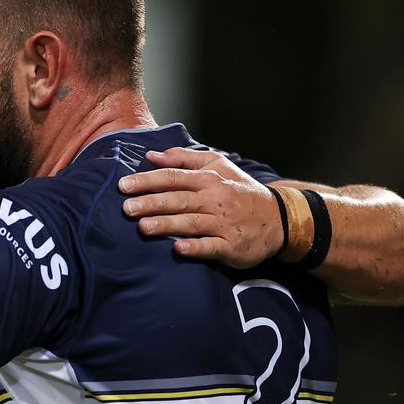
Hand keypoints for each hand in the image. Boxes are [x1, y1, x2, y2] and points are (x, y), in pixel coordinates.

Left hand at [117, 147, 283, 268]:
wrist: (279, 218)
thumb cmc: (240, 190)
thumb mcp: (218, 165)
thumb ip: (184, 158)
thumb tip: (152, 155)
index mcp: (209, 179)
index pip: (173, 177)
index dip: (147, 181)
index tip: (123, 185)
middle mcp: (215, 200)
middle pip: (178, 200)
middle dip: (151, 203)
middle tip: (126, 208)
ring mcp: (223, 224)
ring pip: (191, 223)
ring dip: (167, 224)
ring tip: (142, 227)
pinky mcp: (231, 246)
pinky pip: (211, 247)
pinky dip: (195, 248)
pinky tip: (178, 249)